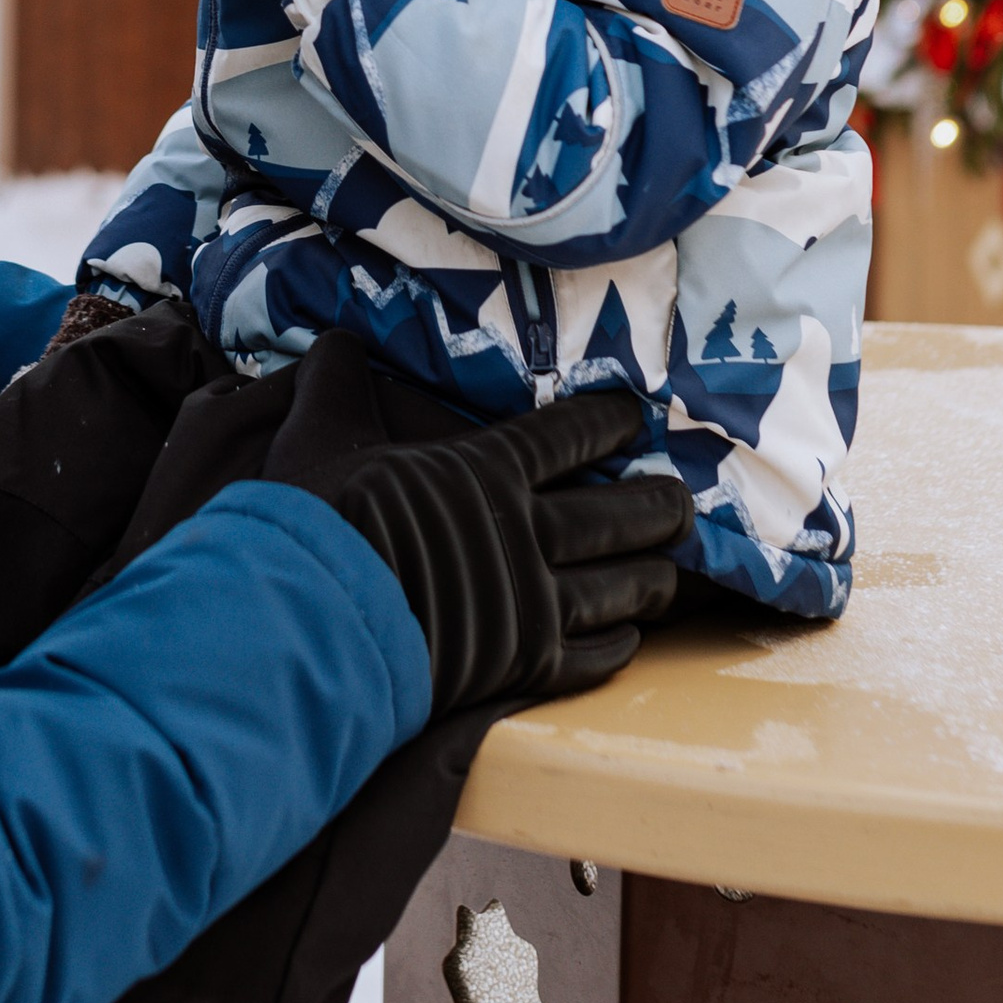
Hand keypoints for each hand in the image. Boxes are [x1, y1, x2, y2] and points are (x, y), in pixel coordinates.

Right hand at [273, 377, 685, 716]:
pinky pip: (593, 655)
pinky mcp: (525, 663)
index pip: (569, 436)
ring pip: (622, 586)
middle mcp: (527, 530)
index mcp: (488, 470)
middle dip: (659, 506)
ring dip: (653, 576)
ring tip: (671, 570)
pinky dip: (618, 644)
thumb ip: (336, 384)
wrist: (319, 620)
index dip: (609, 423)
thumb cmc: (319, 523)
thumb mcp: (320, 435)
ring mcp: (534, 601)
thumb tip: (333, 339)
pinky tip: (628, 637)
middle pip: (619, 516)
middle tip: (683, 501)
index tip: (634, 417)